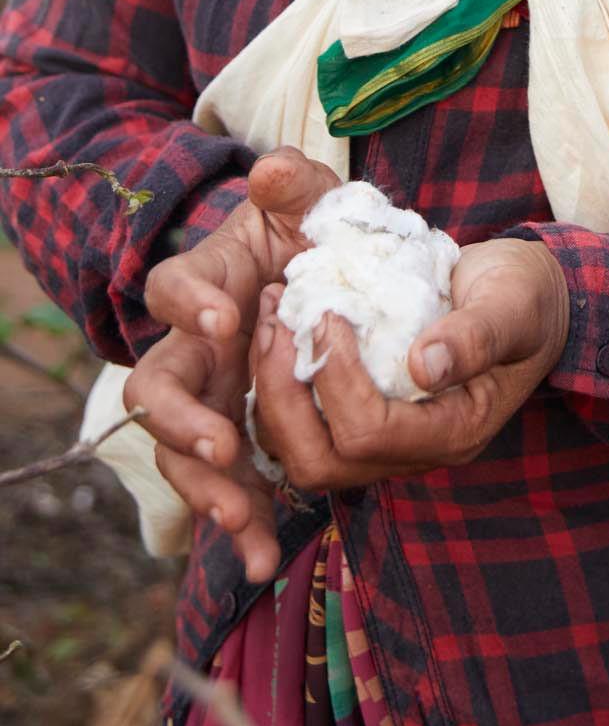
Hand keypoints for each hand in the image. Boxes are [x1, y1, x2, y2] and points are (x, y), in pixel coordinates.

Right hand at [123, 146, 339, 580]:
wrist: (333, 279)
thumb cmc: (308, 233)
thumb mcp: (312, 201)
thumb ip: (296, 183)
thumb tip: (272, 168)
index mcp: (203, 282)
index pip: (171, 289)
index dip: (188, 305)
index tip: (227, 318)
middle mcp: (192, 345)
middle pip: (157, 389)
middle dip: (182, 423)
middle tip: (224, 444)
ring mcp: (209, 395)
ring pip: (180, 451)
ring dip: (206, 488)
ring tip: (240, 518)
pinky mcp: (234, 434)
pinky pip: (225, 484)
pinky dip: (240, 520)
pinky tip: (260, 557)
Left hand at [248, 237, 569, 497]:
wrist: (525, 299)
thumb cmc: (524, 297)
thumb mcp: (513, 305)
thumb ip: (477, 335)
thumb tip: (424, 365)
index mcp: (455, 431)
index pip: (370, 433)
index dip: (337, 378)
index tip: (329, 314)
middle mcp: (415, 453)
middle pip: (322, 462)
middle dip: (285, 396)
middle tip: (276, 324)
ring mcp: (387, 443)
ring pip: (302, 453)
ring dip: (273, 393)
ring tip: (270, 323)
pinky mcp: (365, 422)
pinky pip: (304, 428)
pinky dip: (280, 389)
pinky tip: (279, 333)